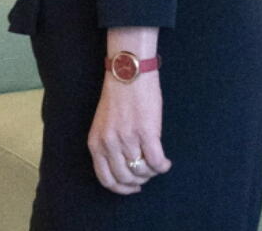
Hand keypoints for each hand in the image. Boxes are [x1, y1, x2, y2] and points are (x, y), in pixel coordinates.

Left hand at [87, 73, 171, 194]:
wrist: (128, 73)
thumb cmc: (117, 97)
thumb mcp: (103, 124)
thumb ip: (109, 146)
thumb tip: (125, 168)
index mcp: (96, 142)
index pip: (106, 179)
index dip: (122, 188)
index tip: (133, 187)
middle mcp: (109, 143)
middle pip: (126, 178)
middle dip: (140, 180)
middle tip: (147, 172)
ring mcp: (127, 139)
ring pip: (143, 171)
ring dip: (152, 172)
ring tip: (156, 163)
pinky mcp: (146, 133)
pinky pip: (156, 162)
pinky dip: (163, 166)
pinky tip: (166, 161)